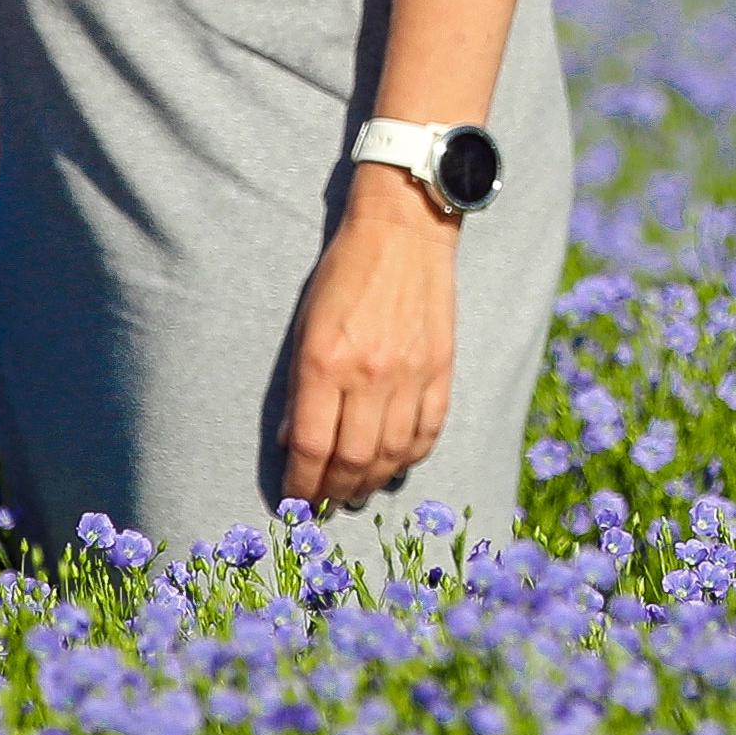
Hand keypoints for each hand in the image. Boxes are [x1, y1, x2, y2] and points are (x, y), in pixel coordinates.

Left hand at [278, 165, 458, 509]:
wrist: (404, 230)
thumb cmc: (344, 272)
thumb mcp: (306, 325)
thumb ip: (300, 387)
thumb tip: (295, 443)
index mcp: (325, 362)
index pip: (311, 447)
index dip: (301, 485)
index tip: (295, 500)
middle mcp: (368, 374)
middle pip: (351, 461)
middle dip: (333, 493)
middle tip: (324, 504)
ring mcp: (410, 375)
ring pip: (391, 455)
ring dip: (370, 483)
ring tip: (356, 492)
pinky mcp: (440, 369)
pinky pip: (427, 432)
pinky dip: (409, 458)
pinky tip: (394, 465)